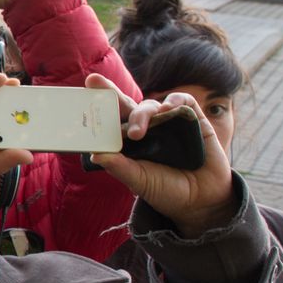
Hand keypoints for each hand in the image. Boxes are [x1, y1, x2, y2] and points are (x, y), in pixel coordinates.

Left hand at [87, 77, 237, 237]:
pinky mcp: (193, 120)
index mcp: (129, 141)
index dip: (97, 107)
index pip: (110, 120)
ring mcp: (169, 122)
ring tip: (137, 132)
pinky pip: (184, 102)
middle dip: (110, 91)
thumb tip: (94, 154)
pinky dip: (176, 100)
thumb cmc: (166, 190)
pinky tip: (169, 107)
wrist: (201, 201)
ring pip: (151, 106)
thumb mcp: (139, 181)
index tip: (81, 93)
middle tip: (94, 81)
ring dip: (142, 114)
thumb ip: (120, 167)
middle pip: (126, 105)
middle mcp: (147, 128)